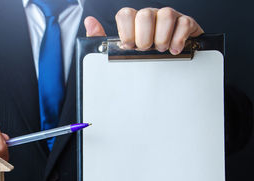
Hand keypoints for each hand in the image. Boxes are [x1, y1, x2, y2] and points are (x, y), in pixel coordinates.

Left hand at [84, 7, 203, 54]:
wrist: (165, 72)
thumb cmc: (141, 59)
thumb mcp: (118, 52)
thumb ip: (101, 39)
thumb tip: (89, 21)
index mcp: (133, 22)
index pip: (125, 14)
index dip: (126, 32)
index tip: (129, 46)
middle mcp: (150, 17)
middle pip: (145, 14)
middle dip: (144, 37)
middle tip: (145, 50)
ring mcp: (169, 18)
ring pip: (166, 14)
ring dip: (162, 37)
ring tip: (161, 50)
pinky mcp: (186, 24)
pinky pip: (184, 22)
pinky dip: (179, 38)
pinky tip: (175, 50)